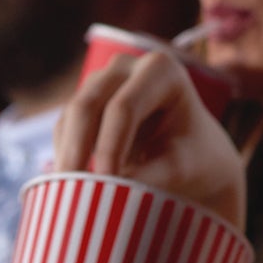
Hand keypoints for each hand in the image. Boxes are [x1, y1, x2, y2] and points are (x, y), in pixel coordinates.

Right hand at [53, 52, 244, 226]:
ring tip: (68, 195)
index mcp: (161, 70)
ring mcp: (102, 80)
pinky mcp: (86, 102)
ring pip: (71, 117)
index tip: (105, 185)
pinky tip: (69, 185)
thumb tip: (105, 190)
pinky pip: (65, 129)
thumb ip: (147, 177)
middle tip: (70, 193)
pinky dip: (66, 156)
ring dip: (68, 156)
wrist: (197, 156)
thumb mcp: (180, 168)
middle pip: (87, 105)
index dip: (109, 147)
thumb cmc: (195, 158)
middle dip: (76, 151)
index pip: (124, 108)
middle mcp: (127, 66)